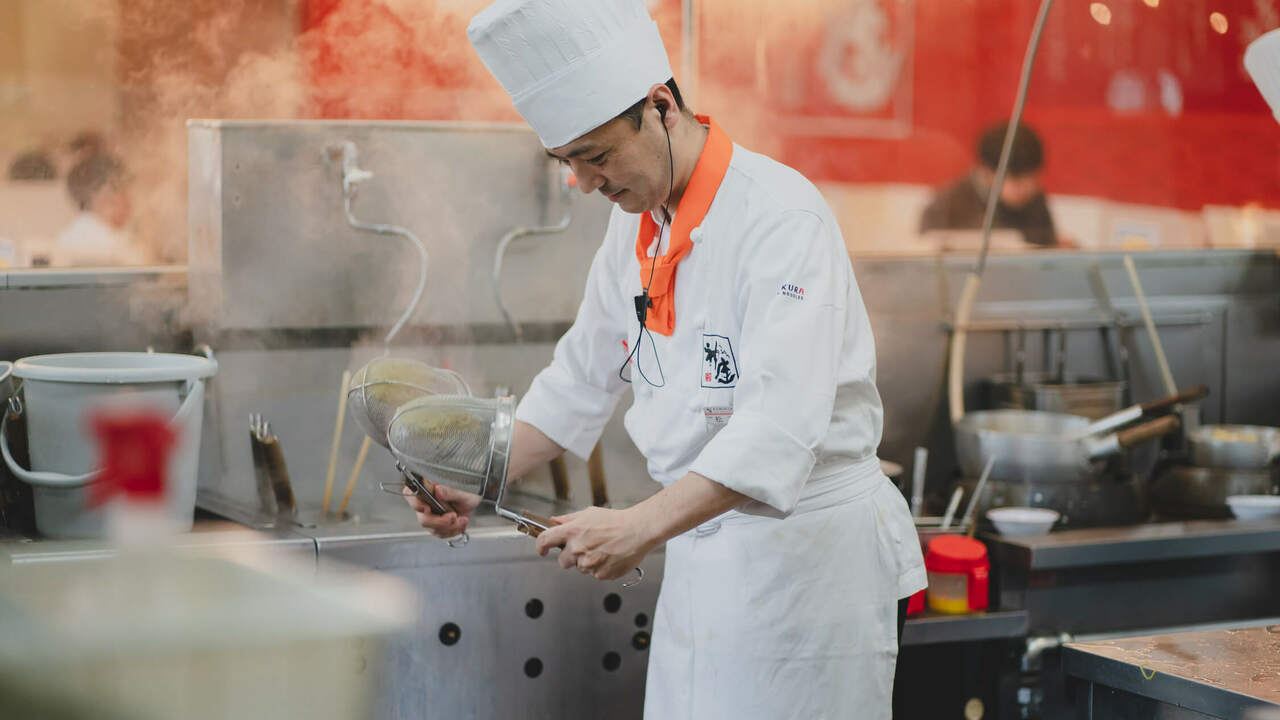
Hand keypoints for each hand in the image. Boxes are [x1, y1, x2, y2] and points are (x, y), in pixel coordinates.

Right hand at [402, 482, 480, 538]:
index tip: (427, 508)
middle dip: (440, 521)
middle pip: (423, 518)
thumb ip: (451, 491)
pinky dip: (452, 531)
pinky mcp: (436, 525)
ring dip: (450, 527)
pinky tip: (460, 523)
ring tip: (462, 519)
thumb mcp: (463, 490)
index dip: (415, 503)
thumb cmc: (468, 491)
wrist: (473, 501)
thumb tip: (438, 491)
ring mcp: (430, 515)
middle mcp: (426, 502)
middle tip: (453, 516)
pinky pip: (440, 533)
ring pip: (432, 528)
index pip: (410, 494)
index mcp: (428, 488)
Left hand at [534, 506, 655, 580]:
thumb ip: (568, 520)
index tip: (542, 550)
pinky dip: (600, 567)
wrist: (637, 531)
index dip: (540, 546)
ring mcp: (589, 564)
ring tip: (602, 549)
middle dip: (570, 555)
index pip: (545, 541)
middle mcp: (578, 549)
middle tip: (585, 546)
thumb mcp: (589, 514)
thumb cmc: (616, 521)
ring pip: (580, 568)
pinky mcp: (600, 574)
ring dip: (587, 561)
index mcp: (572, 532)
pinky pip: (594, 574)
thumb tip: (554, 522)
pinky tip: (609, 556)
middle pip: (562, 561)